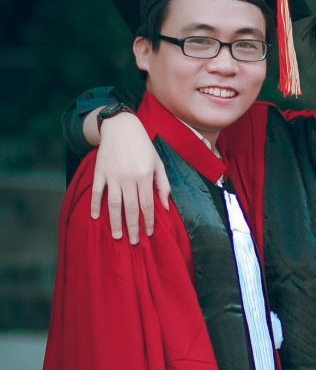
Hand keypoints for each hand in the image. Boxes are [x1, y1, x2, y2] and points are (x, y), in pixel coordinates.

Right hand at [91, 110, 169, 243]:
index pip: (147, 204)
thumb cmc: (143, 146)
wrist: (121, 127)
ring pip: (113, 203)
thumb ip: (163, 185)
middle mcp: (129, 177)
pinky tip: (95, 217)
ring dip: (115, 221)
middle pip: (131, 208)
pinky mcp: (100, 171)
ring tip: (117, 236)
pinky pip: (96, 191)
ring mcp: (113, 175)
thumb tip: (165, 207)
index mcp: (145, 175)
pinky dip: (95, 205)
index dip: (148, 221)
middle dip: (133, 227)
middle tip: (134, 242)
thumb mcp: (158, 163)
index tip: (149, 234)